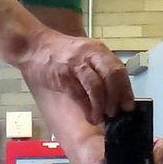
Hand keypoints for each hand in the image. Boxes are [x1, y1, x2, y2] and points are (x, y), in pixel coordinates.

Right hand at [15, 28, 132, 122]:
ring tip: (101, 118)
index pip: (119, 70)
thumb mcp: (85, 55)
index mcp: (98, 50)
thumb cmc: (61, 54)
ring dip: (101, 106)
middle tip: (116, 113)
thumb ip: (100, 70)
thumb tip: (117, 95)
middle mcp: (89, 55)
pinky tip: (89, 116)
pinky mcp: (62, 76)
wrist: (34, 46)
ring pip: (96, 87)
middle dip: (116, 98)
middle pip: (112, 76)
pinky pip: (79, 94)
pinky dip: (87, 108)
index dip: (126, 90)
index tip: (128, 106)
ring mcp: (75, 65)